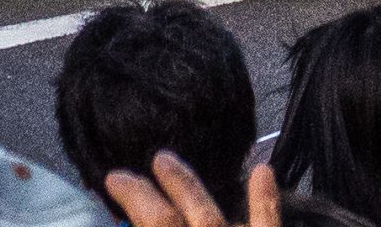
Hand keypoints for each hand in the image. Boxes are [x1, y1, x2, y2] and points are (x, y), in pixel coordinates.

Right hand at [107, 152, 282, 226]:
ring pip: (208, 215)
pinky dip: (265, 198)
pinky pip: (268, 223)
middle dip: (144, 194)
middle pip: (166, 220)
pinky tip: (262, 169)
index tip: (112, 179)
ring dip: (185, 186)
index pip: (150, 223)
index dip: (130, 199)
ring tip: (165, 159)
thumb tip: (127, 223)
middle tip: (124, 172)